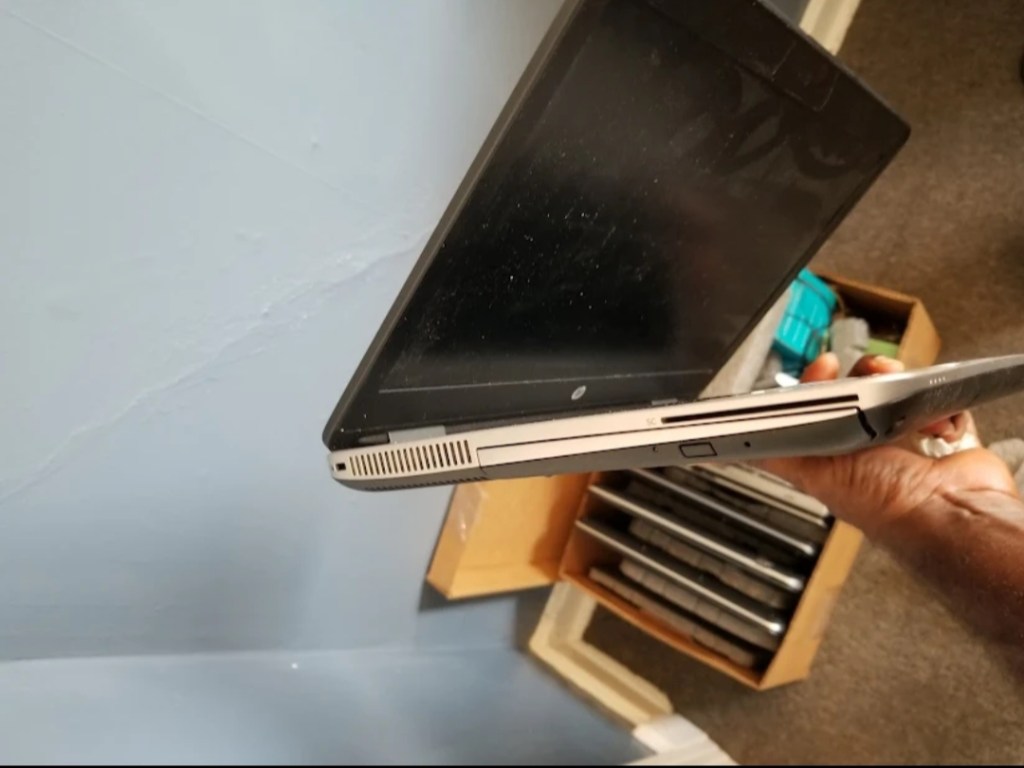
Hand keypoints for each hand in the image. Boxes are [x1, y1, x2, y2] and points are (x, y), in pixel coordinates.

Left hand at [758, 353, 1018, 537]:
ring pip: (896, 389)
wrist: (950, 509)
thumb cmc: (883, 501)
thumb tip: (732, 450)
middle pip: (859, 390)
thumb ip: (777, 455)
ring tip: (904, 387)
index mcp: (835, 453)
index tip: (826, 365)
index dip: (819, 383)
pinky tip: (934, 414)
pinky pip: (936, 399)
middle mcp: (868, 445)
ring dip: (901, 382)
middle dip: (866, 374)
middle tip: (873, 373)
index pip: (818, 406)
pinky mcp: (942, 431)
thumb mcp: (813, 473)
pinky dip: (936, 399)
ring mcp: (907, 437)